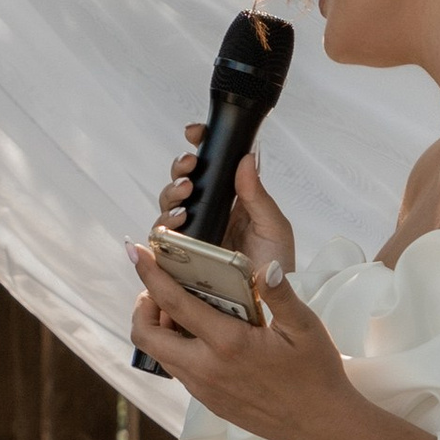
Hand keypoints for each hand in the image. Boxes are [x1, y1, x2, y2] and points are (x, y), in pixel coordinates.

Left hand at [129, 237, 353, 439]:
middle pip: (146, 335)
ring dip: (157, 328)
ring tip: (180, 308)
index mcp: (228, 343)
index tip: (136, 252)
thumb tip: (266, 267)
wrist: (319, 425)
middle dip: (143, 306)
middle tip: (159, 288)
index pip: (174, 303)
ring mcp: (204, 388)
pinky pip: (177, 370)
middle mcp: (206, 368)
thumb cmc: (316, 374)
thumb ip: (281, 295)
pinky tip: (199, 335)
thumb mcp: (306, 327)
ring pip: (158, 355)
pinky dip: (174, 347)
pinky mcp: (208, 401)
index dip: (150, 275)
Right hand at [156, 130, 298, 287]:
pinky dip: (162, 228)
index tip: (194, 133)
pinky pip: (161, 240)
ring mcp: (192, 236)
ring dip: (171, 196)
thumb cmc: (277, 265)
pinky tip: (175, 224)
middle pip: (182, 183)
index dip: (199, 144)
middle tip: (190, 168)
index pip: (210, 165)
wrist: (272, 307)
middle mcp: (208, 214)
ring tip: (185, 198)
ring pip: (168, 207)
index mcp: (232, 200)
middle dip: (180, 170)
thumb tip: (246, 157)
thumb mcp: (273, 227)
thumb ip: (257, 194)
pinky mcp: (180, 260)